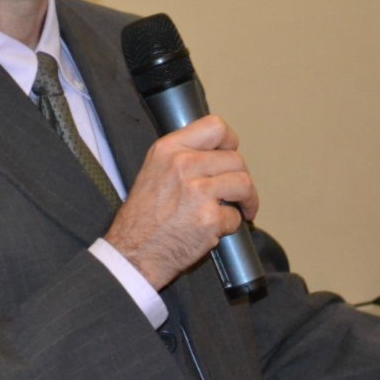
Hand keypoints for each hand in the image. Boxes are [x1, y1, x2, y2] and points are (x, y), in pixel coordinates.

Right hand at [105, 115, 257, 289]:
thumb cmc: (142, 218)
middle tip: (237, 192)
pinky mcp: (209, 218)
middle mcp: (183, 165)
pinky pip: (236, 216)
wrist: (133, 253)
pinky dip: (231, 225)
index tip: (231, 155)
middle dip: (241, 177)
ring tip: (241, 209)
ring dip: (247, 200)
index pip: (215, 126)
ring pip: (244, 184)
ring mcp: (198, 191)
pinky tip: (214, 229)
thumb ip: (183, 156)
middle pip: (236, 159)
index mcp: (168, 149)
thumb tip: (218, 154)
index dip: (230, 141)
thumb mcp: (153, 171)